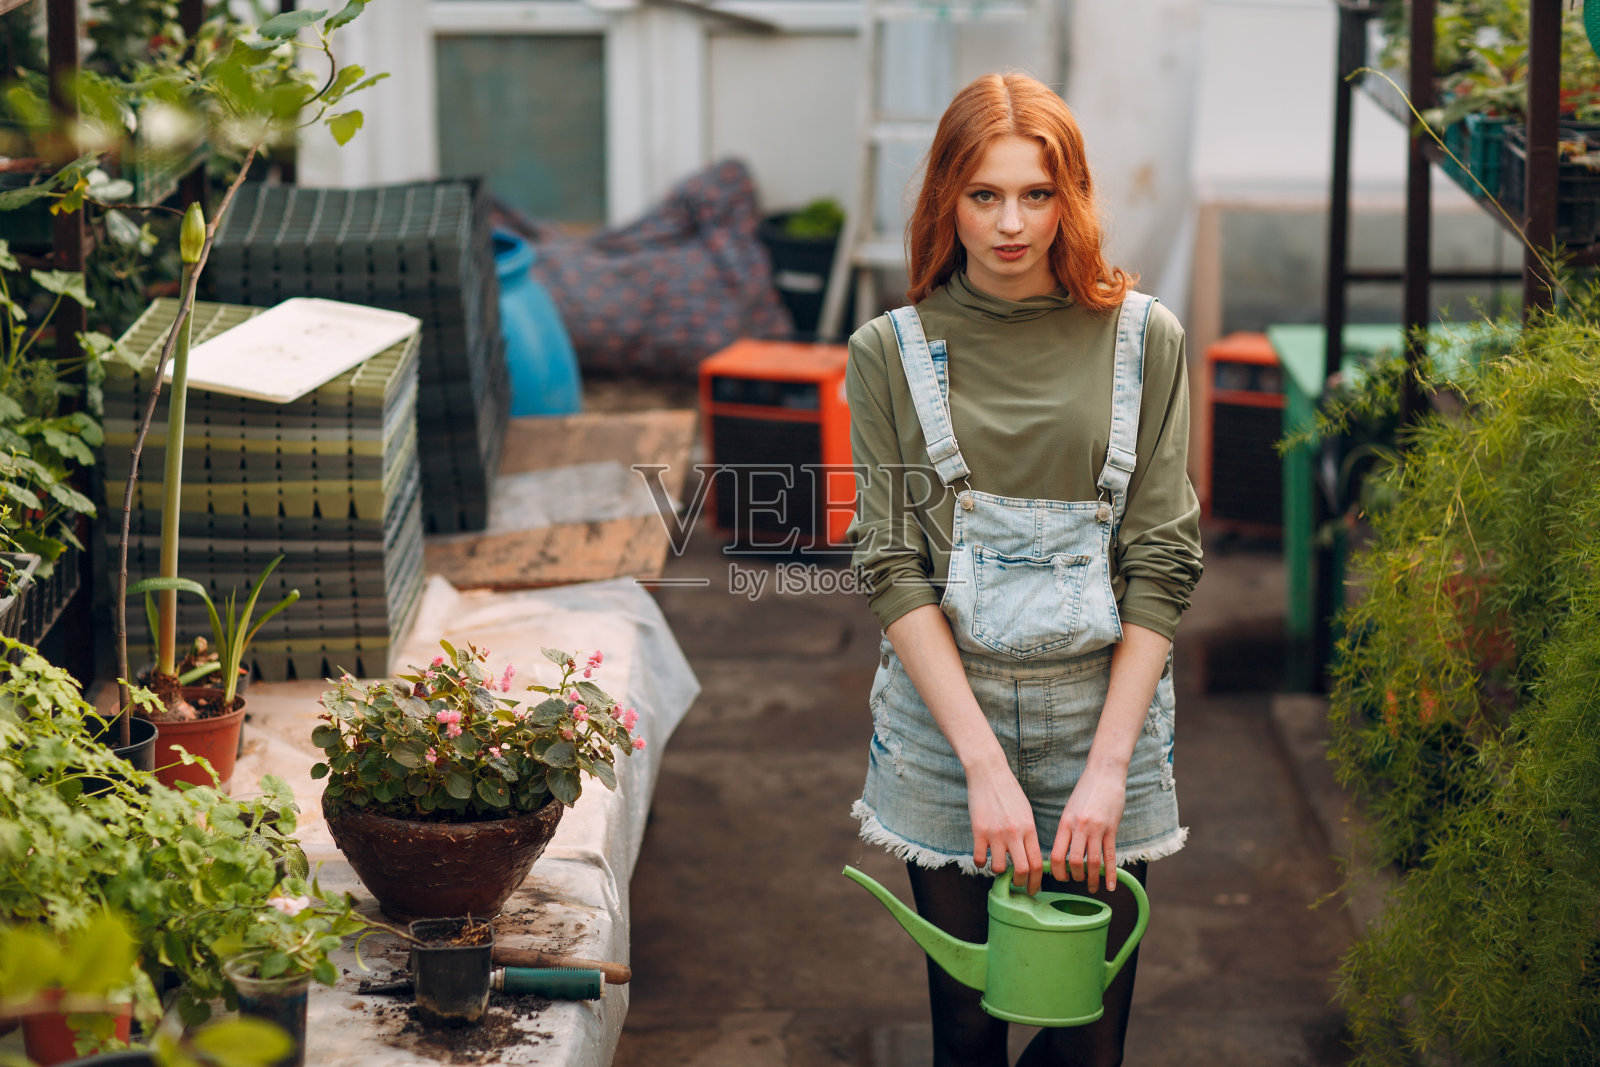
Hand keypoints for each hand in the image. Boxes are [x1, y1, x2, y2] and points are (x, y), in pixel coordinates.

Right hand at [965, 756, 1042, 894]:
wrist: (989, 772)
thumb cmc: (1009, 792)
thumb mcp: (1026, 812)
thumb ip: (1029, 834)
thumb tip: (1031, 856)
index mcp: (1029, 829)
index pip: (1037, 863)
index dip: (1037, 881)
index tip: (1034, 888)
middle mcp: (1014, 833)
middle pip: (1022, 870)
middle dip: (1021, 883)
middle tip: (1018, 885)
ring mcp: (996, 833)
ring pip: (1000, 868)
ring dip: (1000, 872)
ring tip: (999, 867)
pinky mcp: (978, 831)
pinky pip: (980, 858)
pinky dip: (981, 863)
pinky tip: (983, 858)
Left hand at [1051, 762, 1126, 892]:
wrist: (1104, 773)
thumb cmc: (1085, 792)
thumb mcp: (1069, 810)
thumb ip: (1067, 830)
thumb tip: (1063, 854)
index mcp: (1065, 823)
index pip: (1056, 855)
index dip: (1056, 872)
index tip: (1059, 877)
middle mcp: (1079, 827)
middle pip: (1074, 862)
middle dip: (1074, 877)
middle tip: (1075, 881)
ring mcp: (1097, 829)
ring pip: (1093, 862)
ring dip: (1091, 879)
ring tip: (1091, 887)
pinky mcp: (1112, 829)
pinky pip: (1111, 856)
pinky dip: (1110, 874)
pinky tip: (1110, 886)